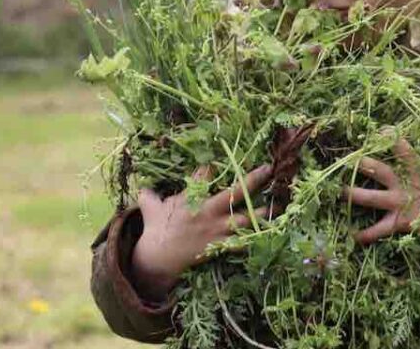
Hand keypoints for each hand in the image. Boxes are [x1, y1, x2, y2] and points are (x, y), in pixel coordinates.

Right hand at [131, 164, 271, 300]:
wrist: (158, 259)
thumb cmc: (156, 229)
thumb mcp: (151, 208)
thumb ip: (150, 196)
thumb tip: (142, 187)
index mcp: (191, 199)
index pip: (204, 175)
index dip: (211, 167)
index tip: (218, 160)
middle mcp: (206, 212)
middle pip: (232, 193)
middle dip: (251, 180)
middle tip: (268, 168)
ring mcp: (214, 229)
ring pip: (242, 218)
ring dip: (260, 212)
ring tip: (277, 205)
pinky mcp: (218, 245)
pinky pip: (240, 242)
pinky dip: (253, 238)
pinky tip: (267, 234)